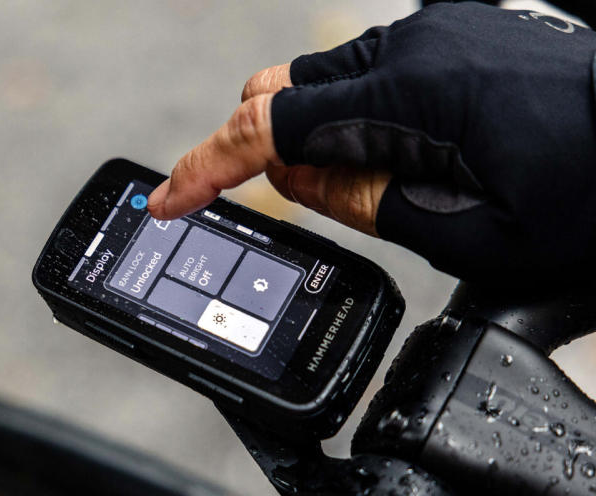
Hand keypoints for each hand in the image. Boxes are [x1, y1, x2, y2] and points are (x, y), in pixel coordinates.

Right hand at [148, 2, 595, 284]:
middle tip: (304, 201)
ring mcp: (428, 31)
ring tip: (385, 181)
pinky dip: (354, 113)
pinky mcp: (444, 32)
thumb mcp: (467, 234)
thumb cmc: (589, 188)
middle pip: (280, 93)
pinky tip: (404, 148)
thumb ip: (363, 203)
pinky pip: (365, 70)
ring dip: (318, 136)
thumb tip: (292, 177)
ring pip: (321, 83)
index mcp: (405, 97)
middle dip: (265, 152)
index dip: (207, 167)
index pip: (269, 128)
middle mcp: (408, 47)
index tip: (171, 200)